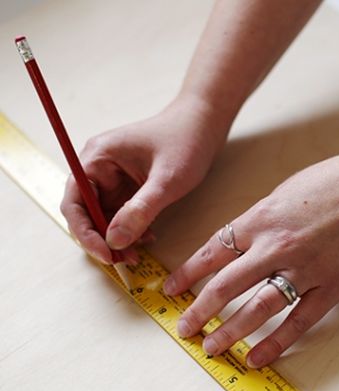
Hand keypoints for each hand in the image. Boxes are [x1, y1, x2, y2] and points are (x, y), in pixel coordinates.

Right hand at [61, 95, 227, 262]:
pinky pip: (121, 214)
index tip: (105, 253)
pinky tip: (147, 237)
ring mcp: (113, 177)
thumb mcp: (167, 180)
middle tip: (124, 260)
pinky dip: (130, 229)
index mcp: (97, 158)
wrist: (205, 124)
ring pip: (104, 217)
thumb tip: (115, 240)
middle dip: (103, 239)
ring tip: (137, 253)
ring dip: (117, 238)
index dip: (85, 232)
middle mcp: (98, 167)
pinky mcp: (128, 185)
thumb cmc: (186, 141)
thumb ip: (141, 210)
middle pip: (86, 213)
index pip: (75, 202)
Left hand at [163, 142, 338, 367]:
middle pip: (225, 285)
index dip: (188, 274)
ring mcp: (305, 269)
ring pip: (256, 308)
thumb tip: (247, 239)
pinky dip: (276, 342)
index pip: (212, 251)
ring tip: (211, 348)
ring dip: (229, 331)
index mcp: (263, 217)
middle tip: (184, 329)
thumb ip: (265, 217)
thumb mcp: (291, 189)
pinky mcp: (333, 286)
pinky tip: (258, 357)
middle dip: (199, 310)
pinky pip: (298, 321)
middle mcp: (276, 246)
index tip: (171, 289)